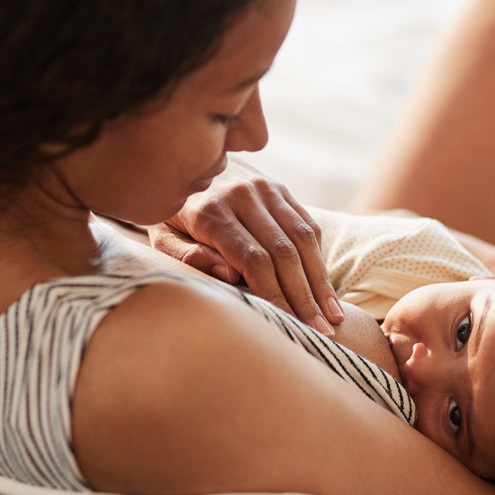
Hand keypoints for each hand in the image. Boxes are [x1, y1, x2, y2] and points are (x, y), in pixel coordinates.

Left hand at [148, 160, 344, 334]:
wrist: (182, 162)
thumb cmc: (169, 214)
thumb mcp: (161, 236)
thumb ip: (186, 257)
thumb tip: (230, 275)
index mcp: (210, 211)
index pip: (254, 260)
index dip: (276, 295)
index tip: (291, 325)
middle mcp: (243, 194)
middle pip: (284, 252)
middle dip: (304, 297)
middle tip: (322, 332)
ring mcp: (265, 188)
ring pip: (303, 238)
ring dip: (320, 281)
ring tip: (333, 316)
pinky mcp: (280, 188)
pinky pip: (307, 224)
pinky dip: (318, 258)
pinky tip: (325, 289)